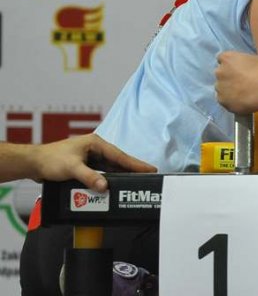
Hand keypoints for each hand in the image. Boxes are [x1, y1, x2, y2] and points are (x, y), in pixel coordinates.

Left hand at [33, 134, 155, 191]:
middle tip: (148, 176)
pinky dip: (110, 177)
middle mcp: (95, 148)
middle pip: (118, 161)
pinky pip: (102, 171)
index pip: (120, 156)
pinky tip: (115, 183)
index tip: (150, 169)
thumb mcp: (72, 168)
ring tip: (136, 181)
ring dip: (121, 174)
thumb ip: (90, 177)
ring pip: (111, 167)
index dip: (135, 164)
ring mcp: (90, 156)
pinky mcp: (85, 164)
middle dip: (133, 168)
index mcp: (96, 143)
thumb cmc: (51, 160)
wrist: (33, 163)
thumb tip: (105, 186)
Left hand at [215, 51, 257, 113]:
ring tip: (242, 92)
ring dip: (228, 88)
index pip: (222, 58)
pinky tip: (241, 100)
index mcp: (227, 58)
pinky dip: (230, 100)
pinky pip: (224, 99)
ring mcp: (219, 87)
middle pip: (220, 73)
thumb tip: (251, 63)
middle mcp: (219, 71)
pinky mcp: (221, 100)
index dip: (229, 63)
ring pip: (221, 87)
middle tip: (240, 80)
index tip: (236, 67)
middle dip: (228, 76)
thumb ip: (250, 60)